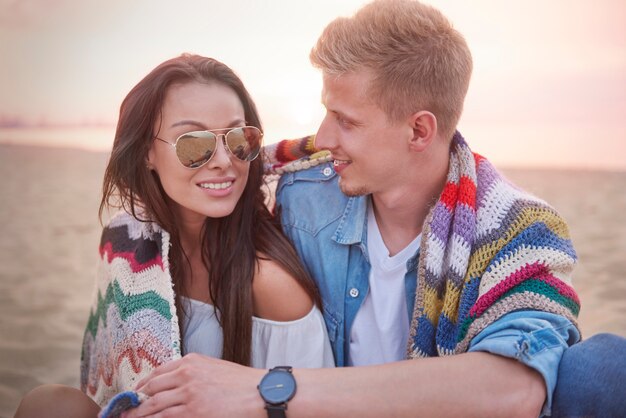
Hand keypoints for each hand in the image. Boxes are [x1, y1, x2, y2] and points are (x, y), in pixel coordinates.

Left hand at [121, 353, 265, 417]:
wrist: (260, 393)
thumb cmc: (241, 383)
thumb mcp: (214, 368)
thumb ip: (194, 373)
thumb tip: (175, 384)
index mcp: (191, 361)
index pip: (157, 372)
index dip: (142, 385)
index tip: (134, 394)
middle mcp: (186, 374)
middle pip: (150, 388)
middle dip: (134, 401)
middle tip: (123, 411)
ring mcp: (188, 394)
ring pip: (153, 405)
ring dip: (138, 414)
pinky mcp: (193, 412)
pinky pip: (165, 417)